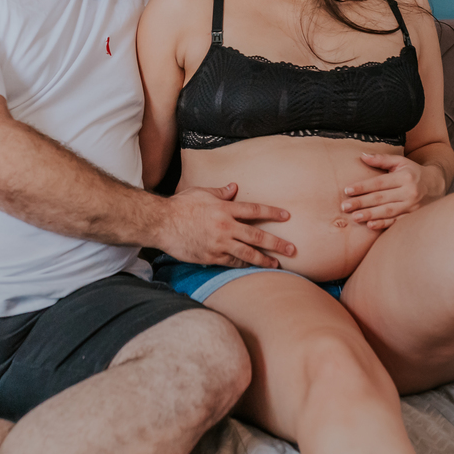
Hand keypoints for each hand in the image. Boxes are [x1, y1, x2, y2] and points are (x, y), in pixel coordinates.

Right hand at [160, 183, 294, 268]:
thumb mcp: (201, 193)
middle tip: (292, 249)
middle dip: (277, 243)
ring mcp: (219, 244)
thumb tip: (234, 187)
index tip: (287, 216)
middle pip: (257, 235)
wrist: (161, 224)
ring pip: (247, 253)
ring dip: (264, 260)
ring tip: (277, 264)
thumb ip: (220, 192)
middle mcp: (225, 227)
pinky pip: (231, 262)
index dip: (272, 213)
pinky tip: (251, 266)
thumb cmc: (180, 206)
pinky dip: (242, 264)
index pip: (254, 210)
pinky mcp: (211, 257)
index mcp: (224, 209)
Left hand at [341, 153, 439, 229]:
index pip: (379, 183)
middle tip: (345, 207)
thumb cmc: (413, 172)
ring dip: (370, 215)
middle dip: (361, 202)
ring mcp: (412, 206)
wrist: (437, 185)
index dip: (363, 187)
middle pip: (381, 198)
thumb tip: (363, 156)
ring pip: (387, 211)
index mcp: (404, 177)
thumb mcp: (400, 162)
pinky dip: (383, 224)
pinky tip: (371, 225)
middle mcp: (409, 192)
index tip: (347, 190)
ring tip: (354, 217)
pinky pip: (396, 222)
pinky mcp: (413, 217)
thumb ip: (382, 159)